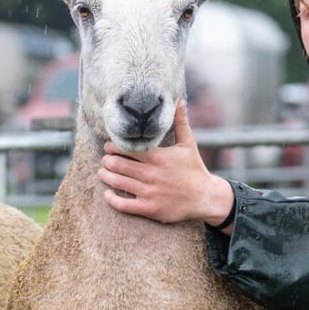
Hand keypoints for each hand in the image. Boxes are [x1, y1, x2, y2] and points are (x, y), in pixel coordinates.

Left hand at [99, 103, 235, 226]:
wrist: (205, 197)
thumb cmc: (195, 169)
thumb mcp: (188, 144)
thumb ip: (180, 122)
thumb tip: (179, 101)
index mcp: (158, 157)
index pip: (127, 149)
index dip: (113, 146)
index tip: (109, 146)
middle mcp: (152, 174)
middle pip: (119, 165)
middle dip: (107, 161)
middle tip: (105, 159)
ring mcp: (150, 192)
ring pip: (118, 183)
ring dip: (106, 176)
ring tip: (102, 172)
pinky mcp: (150, 208)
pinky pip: (124, 205)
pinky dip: (111, 199)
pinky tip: (107, 194)